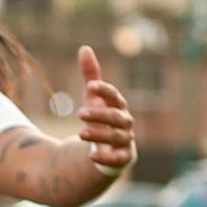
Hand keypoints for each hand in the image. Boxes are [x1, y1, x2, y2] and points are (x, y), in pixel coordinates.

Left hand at [76, 46, 134, 175]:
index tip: (90, 86)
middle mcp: (125, 122)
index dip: (104, 91)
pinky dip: (108, 157)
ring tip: (81, 132)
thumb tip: (84, 48)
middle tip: (80, 113)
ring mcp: (126, 140)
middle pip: (116, 117)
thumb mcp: (93, 98)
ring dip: (100, 134)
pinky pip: (119, 158)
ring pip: (117, 137)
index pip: (114, 96)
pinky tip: (93, 157)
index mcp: (118, 106)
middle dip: (100, 115)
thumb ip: (90, 75)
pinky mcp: (123, 157)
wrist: (106, 149)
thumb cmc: (101, 119)